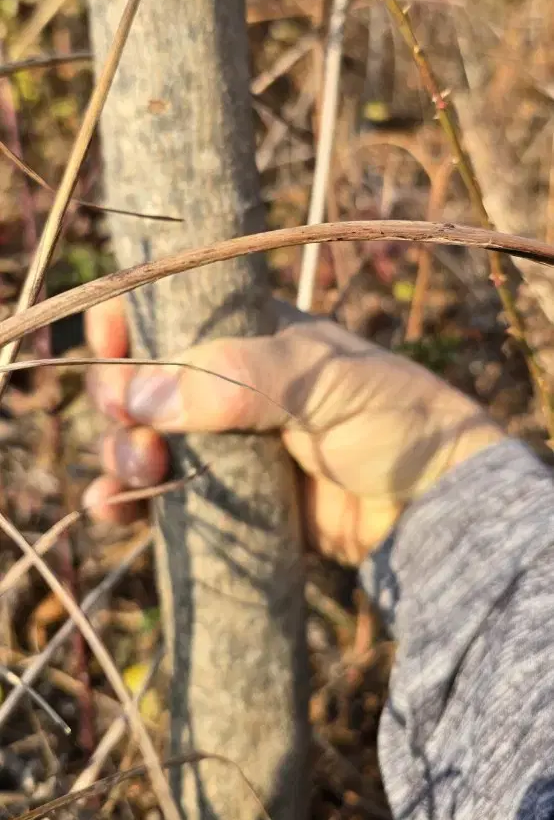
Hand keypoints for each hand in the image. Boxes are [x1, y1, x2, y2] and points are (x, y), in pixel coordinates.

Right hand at [84, 299, 503, 565]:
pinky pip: (158, 496)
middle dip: (119, 402)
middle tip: (132, 428)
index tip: (109, 349)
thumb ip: (236, 378)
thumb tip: (141, 396)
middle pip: (140, 382)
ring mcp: (223, 443)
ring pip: (141, 440)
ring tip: (140, 472)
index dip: (126, 324)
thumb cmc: (392, 419)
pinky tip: (114, 508)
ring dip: (121, 453)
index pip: (166, 311)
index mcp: (249, 334)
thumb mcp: (321, 379)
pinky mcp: (225, 499)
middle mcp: (226, 385)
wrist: (434, 507)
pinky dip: (126, 500)